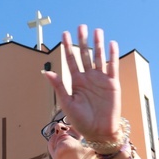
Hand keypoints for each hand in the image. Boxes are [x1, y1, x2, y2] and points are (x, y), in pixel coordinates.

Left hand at [42, 25, 120, 141]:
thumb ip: (58, 86)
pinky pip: (112, 66)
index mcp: (76, 82)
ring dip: (98, 44)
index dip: (68, 47)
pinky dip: (112, 55)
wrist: (99, 132)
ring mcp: (101, 79)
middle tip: (81, 26)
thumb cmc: (81, 121)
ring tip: (97, 31)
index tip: (64, 33)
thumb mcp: (67, 103)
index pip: (71, 60)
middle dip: (83, 41)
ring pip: (99, 57)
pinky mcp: (112, 84)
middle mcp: (88, 78)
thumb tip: (46, 72)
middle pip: (85, 55)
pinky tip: (111, 44)